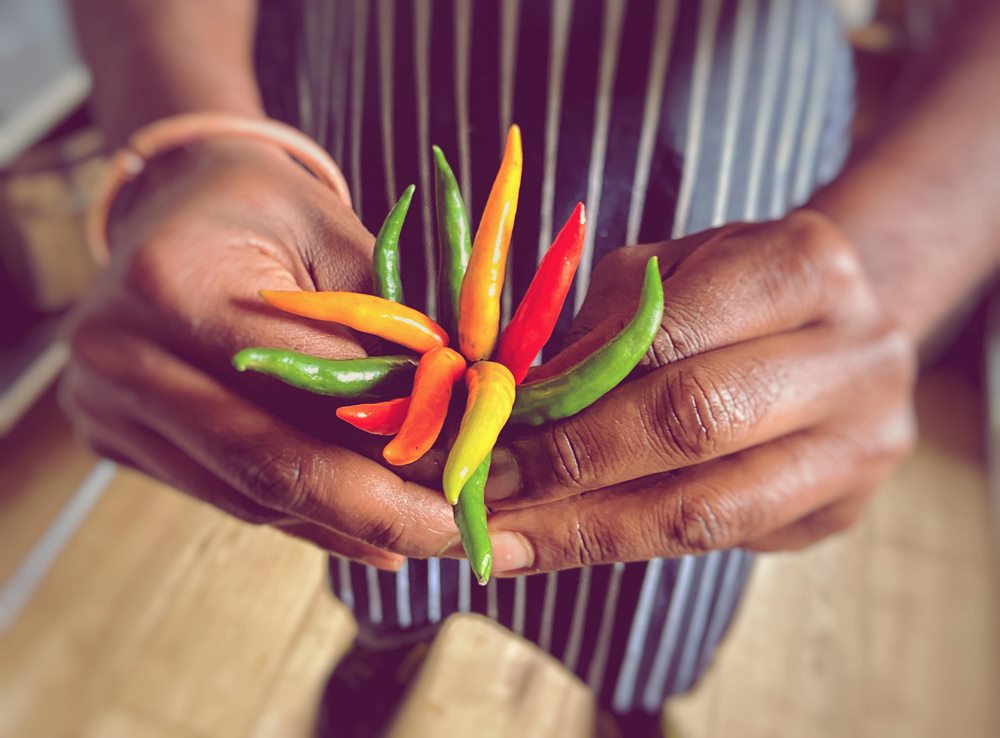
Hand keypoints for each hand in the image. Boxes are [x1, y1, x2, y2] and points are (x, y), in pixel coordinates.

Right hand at [61, 142, 457, 568]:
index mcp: (178, 282)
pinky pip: (229, 495)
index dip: (398, 440)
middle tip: (451, 531)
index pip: (307, 386)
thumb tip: (452, 426)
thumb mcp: (334, 235)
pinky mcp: (121, 438)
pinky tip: (362, 528)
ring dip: (345, 522)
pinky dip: (304, 513)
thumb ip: (384, 330)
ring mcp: (114, 406)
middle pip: (268, 465)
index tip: (468, 475)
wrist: (170, 204)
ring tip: (420, 530)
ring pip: (251, 496)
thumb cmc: (261, 207)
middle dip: (375, 512)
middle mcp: (126, 356)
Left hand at [484, 211, 915, 573]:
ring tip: (509, 545)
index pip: (667, 336)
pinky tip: (562, 546)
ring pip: (709, 511)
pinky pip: (720, 543)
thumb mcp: (666, 275)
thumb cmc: (730, 291)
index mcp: (803, 266)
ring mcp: (861, 441)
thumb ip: (600, 335)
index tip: (486, 437)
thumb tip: (507, 416)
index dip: (570, 394)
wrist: (841, 328)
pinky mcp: (843, 509)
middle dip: (573, 467)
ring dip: (589, 532)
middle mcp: (855, 355)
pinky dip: (629, 547)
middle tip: (487, 498)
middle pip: (695, 422)